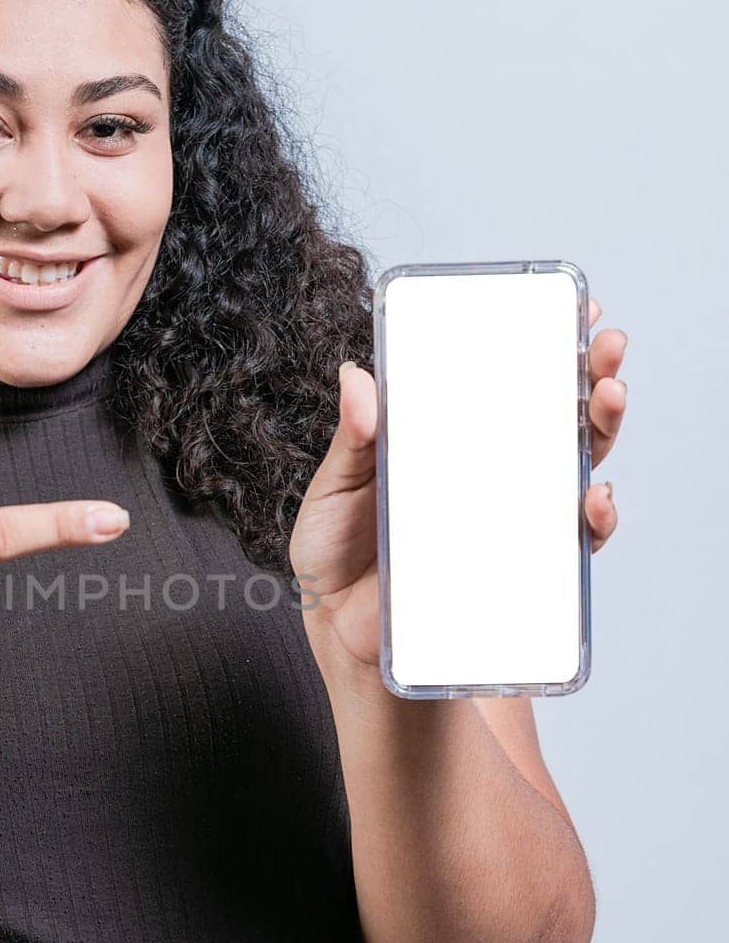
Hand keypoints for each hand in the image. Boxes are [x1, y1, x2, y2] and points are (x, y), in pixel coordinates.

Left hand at [289, 296, 626, 668]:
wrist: (343, 636)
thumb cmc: (336, 557)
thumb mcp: (335, 490)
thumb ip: (352, 439)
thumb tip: (356, 376)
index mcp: (447, 440)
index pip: (502, 382)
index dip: (540, 343)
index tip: (566, 305)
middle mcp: (488, 472)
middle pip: (554, 413)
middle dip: (589, 373)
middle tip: (603, 346)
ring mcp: (508, 517)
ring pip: (576, 465)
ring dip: (602, 428)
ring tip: (607, 397)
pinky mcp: (520, 568)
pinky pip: (570, 541)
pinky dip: (592, 519)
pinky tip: (593, 498)